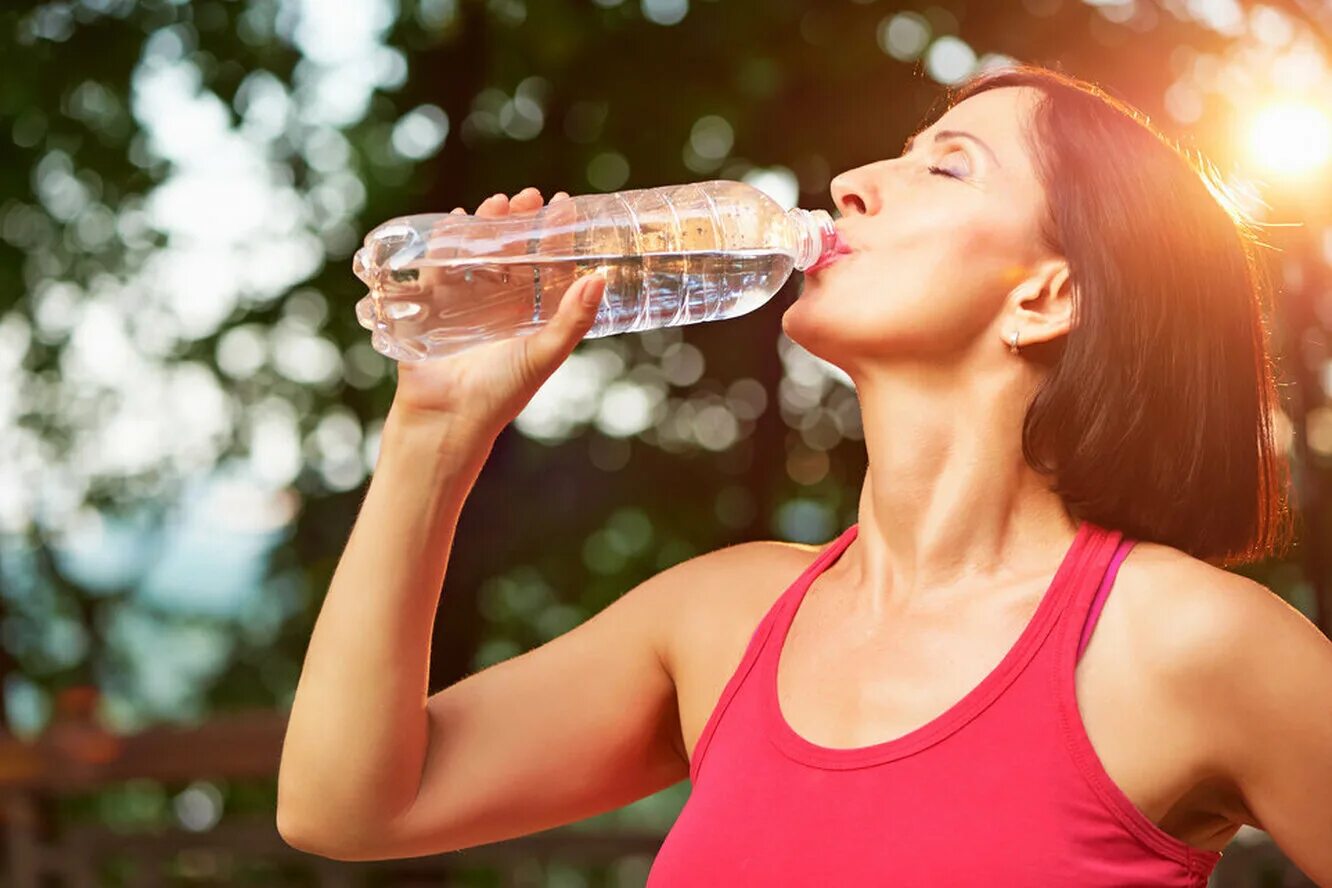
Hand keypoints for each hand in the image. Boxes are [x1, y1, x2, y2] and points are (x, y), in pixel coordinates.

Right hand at [386, 187, 606, 440]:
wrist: (446, 419)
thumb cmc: (500, 394)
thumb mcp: (542, 354)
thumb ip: (572, 320)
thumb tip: (601, 278)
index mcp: (530, 318)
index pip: (548, 267)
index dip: (557, 237)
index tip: (565, 205)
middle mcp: (500, 308)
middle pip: (512, 254)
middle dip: (520, 223)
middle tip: (528, 196)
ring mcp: (465, 306)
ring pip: (478, 255)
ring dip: (486, 228)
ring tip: (496, 204)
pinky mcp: (432, 308)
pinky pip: (438, 268)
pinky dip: (445, 244)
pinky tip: (455, 222)